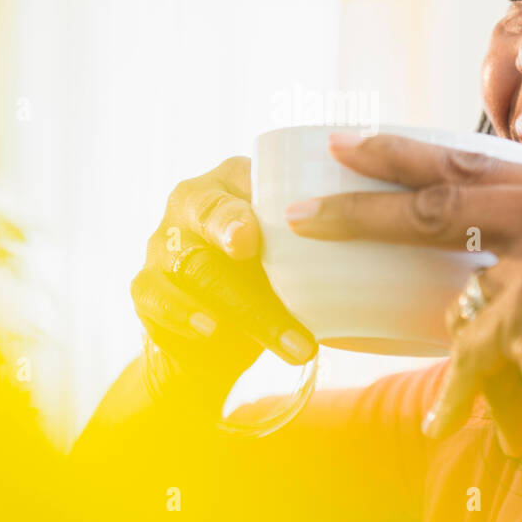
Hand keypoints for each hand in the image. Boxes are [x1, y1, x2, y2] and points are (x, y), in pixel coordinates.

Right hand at [132, 157, 317, 403]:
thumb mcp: (290, 255)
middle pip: (205, 213)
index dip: (249, 194)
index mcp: (229, 184)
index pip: (237, 179)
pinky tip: (212, 330)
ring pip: (194, 266)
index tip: (258, 224)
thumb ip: (314, 240)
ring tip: (290, 341)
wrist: (215, 342)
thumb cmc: (265, 279)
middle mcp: (189, 206)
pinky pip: (156, 296)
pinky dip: (184, 313)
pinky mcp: (145, 287)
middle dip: (228, 227)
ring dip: (242, 306)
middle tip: (249, 246)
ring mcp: (161, 245)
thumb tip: (376, 234)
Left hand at [285, 132, 521, 491]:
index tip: (361, 149)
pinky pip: (470, 348)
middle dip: (366, 194)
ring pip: (453, 281)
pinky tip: (452, 416)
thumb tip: (465, 286)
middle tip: (311, 198)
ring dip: (434, 320)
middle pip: (444, 191)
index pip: (481, 164)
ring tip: (410, 346)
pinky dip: (461, 387)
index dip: (414, 156)